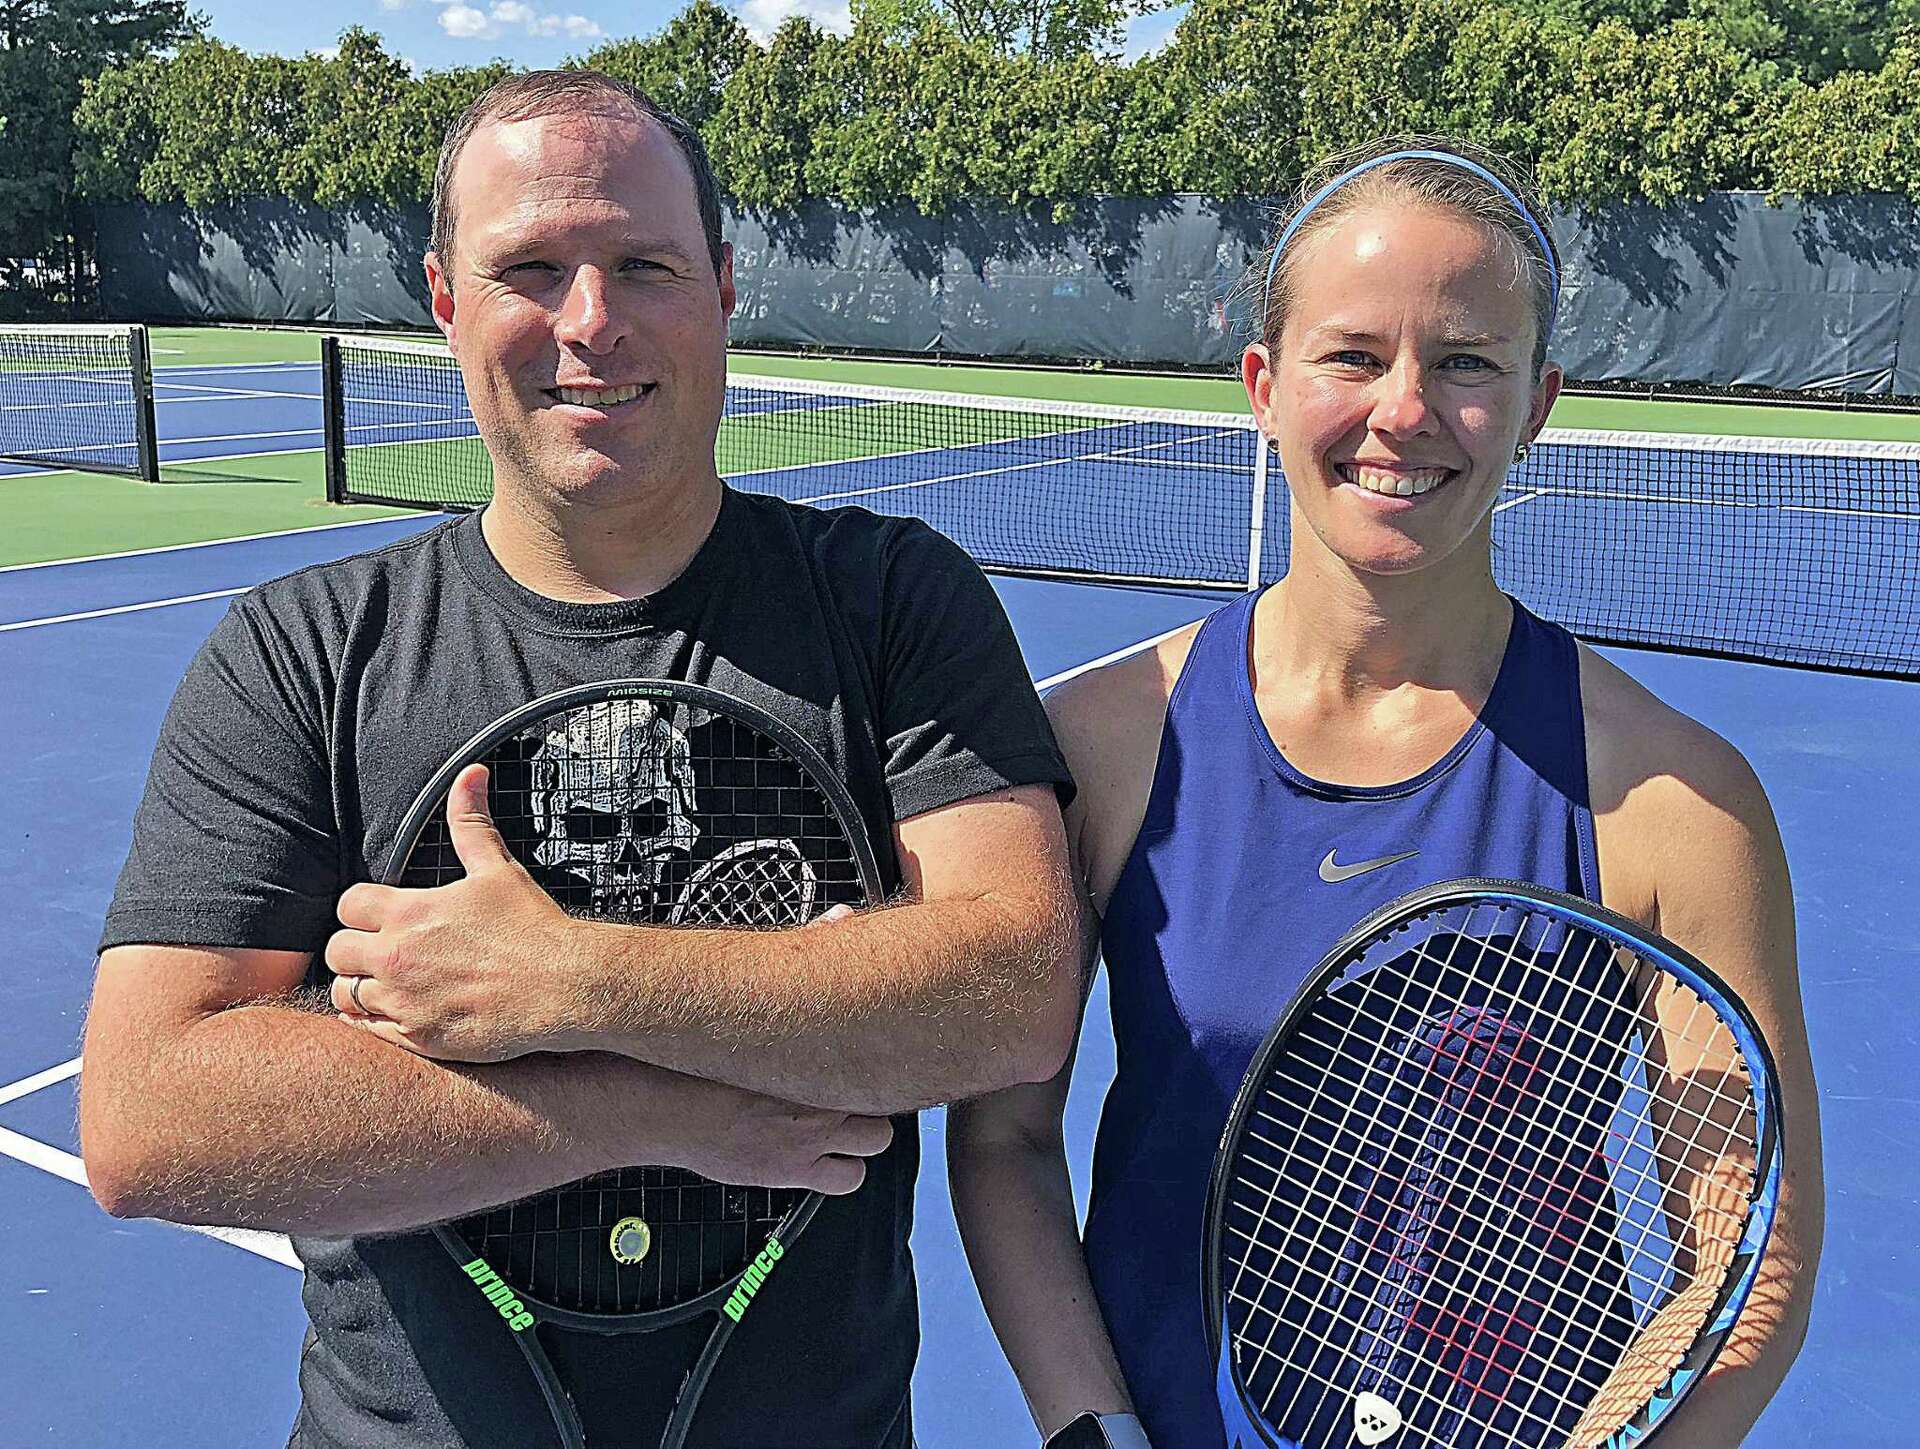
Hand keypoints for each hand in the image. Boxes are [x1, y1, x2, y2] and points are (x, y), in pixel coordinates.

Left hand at [327, 763, 584, 1061]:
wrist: (566, 987)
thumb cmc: (533, 929)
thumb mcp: (498, 869)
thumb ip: (471, 823)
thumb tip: (469, 777)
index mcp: (409, 913)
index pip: (348, 906)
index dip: (362, 908)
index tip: (381, 914)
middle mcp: (396, 957)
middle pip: (336, 950)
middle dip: (354, 947)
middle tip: (380, 948)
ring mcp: (403, 1001)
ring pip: (344, 993)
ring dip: (359, 984)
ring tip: (385, 981)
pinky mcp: (416, 1037)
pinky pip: (365, 1030)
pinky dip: (372, 1019)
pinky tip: (395, 1010)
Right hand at [644, 1068, 895, 1195]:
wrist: (675, 1111)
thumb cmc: (701, 1075)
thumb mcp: (753, 1045)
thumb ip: (787, 1044)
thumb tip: (798, 1031)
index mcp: (812, 1057)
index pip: (872, 1057)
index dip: (870, 1066)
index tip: (864, 1068)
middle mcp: (821, 1094)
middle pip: (882, 1094)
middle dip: (874, 1101)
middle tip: (853, 1104)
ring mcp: (813, 1134)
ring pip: (878, 1140)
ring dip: (863, 1139)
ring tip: (842, 1135)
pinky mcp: (796, 1169)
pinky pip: (849, 1179)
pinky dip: (842, 1174)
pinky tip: (822, 1164)